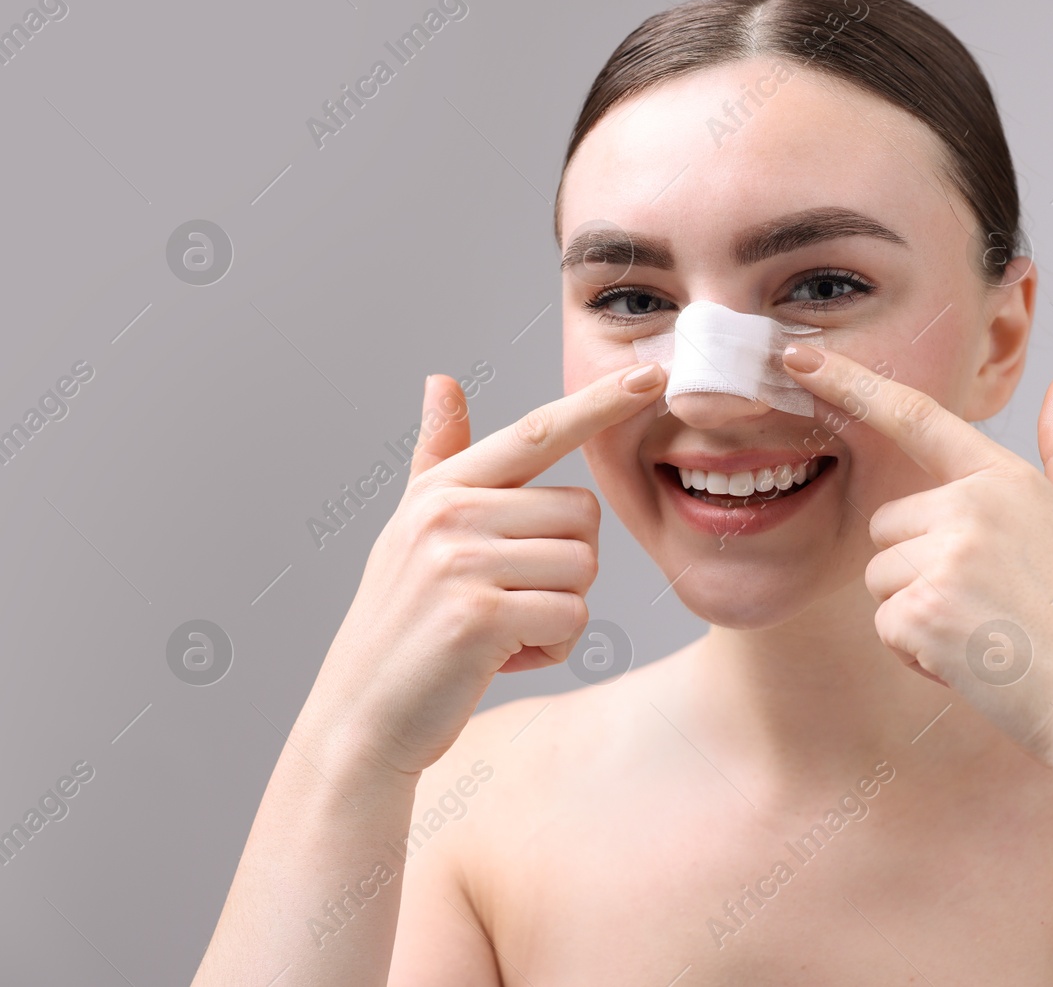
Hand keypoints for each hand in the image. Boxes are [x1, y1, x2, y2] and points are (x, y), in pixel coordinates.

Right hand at [300, 363, 665, 778]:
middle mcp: (447, 513)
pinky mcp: (480, 615)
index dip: (598, 403)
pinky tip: (501, 659)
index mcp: (441, 488)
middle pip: (583, 515)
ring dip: (558, 612)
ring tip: (500, 631)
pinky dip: (551, 648)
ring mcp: (460, 562)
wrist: (362, 719)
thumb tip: (441, 380)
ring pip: (583, 568)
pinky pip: (572, 618)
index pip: (536, 431)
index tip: (651, 373)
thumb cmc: (404, 626)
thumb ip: (438, 457)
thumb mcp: (413, 531)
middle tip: (506, 602)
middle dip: (565, 568)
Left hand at [781, 345, 1052, 771]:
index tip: (799, 356)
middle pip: (888, 527)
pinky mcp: (924, 612)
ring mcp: (945, 559)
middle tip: (985, 606)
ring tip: (984, 635)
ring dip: (916, 614)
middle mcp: (970, 508)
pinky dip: (918, 653)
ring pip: (881, 579)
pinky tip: (972, 663)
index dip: (850, 383)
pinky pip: (886, 626)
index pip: (914, 416)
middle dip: (917, 568)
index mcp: (1004, 478)